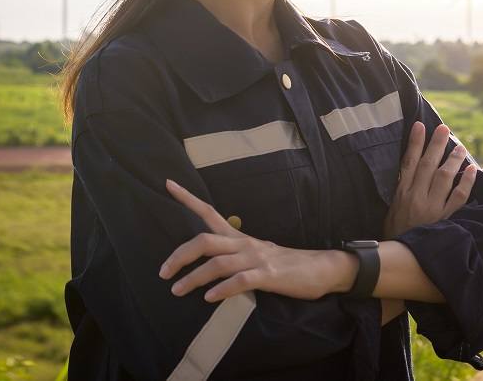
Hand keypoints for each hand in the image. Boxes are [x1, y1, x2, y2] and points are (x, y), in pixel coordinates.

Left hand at [159, 179, 350, 301]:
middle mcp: (243, 243)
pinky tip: (210, 298)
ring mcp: (256, 258)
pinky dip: (222, 289)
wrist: (320, 269)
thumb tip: (206, 265)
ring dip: (194, 277)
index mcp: (238, 237)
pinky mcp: (268, 275)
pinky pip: (240, 281)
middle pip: (204, 240)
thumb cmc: (283, 264)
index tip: (167, 184)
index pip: (208, 212)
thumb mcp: (254, 254)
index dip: (187, 198)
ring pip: (217, 263)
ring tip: (177, 290)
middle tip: (163, 272)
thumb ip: (232, 255)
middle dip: (180, 255)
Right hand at [382, 122, 476, 239]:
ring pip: (444, 177)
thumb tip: (406, 174)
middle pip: (428, 164)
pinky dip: (466, 183)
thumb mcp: (389, 211)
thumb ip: (398, 193)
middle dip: (436, 144)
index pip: (408, 161)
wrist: (400, 260)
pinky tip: (472, 170)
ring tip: (460, 146)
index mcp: (401, 193)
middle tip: (444, 128)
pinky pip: (459, 198)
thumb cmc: (393, 236)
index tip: (419, 126)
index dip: (414, 142)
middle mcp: (416, 197)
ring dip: (453, 159)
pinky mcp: (445, 219)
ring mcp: (432, 208)